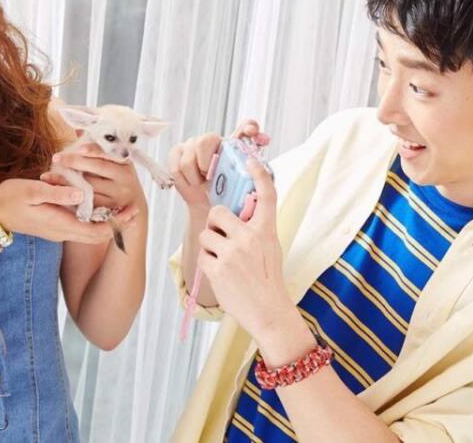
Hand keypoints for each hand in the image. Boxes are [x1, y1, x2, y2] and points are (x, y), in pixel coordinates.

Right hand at [0, 178, 137, 243]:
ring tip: (122, 202)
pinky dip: (94, 214)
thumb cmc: (10, 199)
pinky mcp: (57, 224)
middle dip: (117, 221)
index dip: (117, 223)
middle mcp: (64, 232)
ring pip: (91, 228)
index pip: (97, 231)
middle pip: (98, 232)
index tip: (131, 210)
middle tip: (134, 205)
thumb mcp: (32, 192)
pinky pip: (81, 223)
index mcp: (61, 225)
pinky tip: (100, 200)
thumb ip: (57, 194)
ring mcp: (60, 230)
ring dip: (107, 218)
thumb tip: (81, 193)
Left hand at [41, 143, 147, 213]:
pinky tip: (57, 192)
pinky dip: (71, 196)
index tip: (79, 147)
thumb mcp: (114, 162)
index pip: (108, 153)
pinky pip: (87, 202)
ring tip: (47, 176)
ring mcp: (118, 195)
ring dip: (66, 182)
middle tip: (55, 158)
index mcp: (125, 162)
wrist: (133, 205)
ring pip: (90, 186)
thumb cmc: (119, 177)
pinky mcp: (110, 210)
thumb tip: (78, 129)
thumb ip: (98, 147)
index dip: (93, 149)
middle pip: (98, 168)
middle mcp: (125, 178)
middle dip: (74, 162)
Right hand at [168, 119, 267, 209]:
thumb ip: (258, 174)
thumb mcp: (246, 186)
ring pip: (189, 158)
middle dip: (206, 162)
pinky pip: (176, 167)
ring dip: (195, 177)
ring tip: (202, 183)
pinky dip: (184, 181)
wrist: (208, 205)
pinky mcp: (177, 152)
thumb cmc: (228, 193)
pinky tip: (192, 184)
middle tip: (209, 177)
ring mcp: (193, 144)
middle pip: (206, 139)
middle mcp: (213, 140)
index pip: (245, 126)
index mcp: (234, 144)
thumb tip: (264, 158)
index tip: (252, 133)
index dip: (248, 126)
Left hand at [196, 157, 297, 343]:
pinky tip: (222, 274)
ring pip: (205, 235)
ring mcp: (232, 254)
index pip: (266, 195)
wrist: (268, 312)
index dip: (259, 174)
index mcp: (266, 230)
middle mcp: (249, 238)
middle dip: (215, 224)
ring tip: (225, 261)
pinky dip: (208, 264)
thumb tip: (239, 211)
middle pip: (217, 213)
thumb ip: (256, 228)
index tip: (250, 160)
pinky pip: (202, 255)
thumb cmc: (268, 278)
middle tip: (223, 237)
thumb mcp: (270, 247)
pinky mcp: (217, 270)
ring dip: (210, 246)